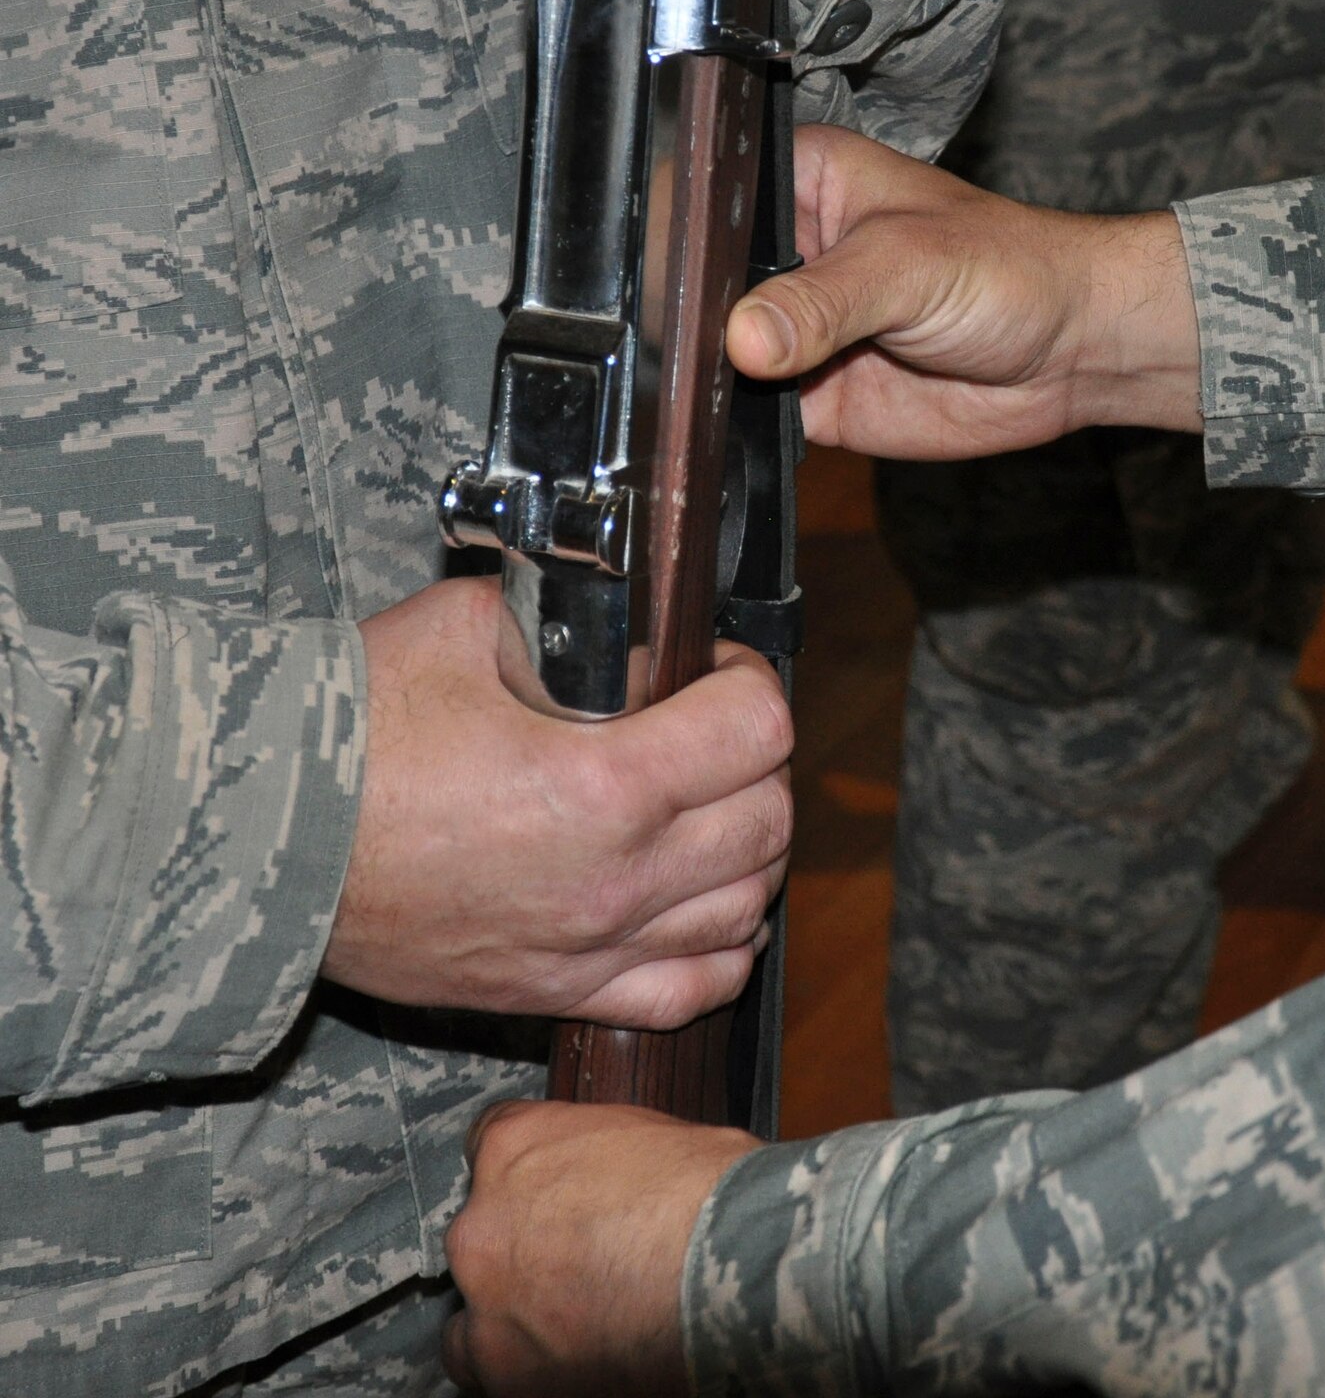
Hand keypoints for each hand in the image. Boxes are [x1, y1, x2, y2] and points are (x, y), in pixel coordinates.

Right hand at [323, 577, 791, 1027]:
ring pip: (744, 907)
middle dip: (755, 760)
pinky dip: (718, 945)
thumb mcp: (467, 629)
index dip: (748, 680)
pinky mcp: (557, 992)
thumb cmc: (352, 737)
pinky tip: (699, 902)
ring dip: (745, 849)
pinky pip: (690, 990)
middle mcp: (614, 877)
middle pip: (767, 822)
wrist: (266, 842)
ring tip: (707, 806)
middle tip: (709, 727)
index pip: (757, 732)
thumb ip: (569, 624)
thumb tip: (631, 632)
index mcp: (602, 783)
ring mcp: (590, 946)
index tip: (719, 668)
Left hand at [442, 1101, 756, 1396]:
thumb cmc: (706, 1193)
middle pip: (479, 1238)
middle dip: (520, 1256)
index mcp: (512, 1146)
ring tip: (571, 1333)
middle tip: (577, 1274)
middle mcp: (481, 1220)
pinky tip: (571, 1368)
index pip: (486, 1151)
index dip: (526, 1184)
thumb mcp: (648, 1137)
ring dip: (510, 1324)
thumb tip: (617, 1184)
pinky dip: (521, 1373)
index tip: (553, 1205)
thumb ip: (601, 1162)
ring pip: (470, 1321)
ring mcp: (486, 1297)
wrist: (725, 1264)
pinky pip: (487, 1374)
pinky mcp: (503, 1366)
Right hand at [726, 126, 1201, 460]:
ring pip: (718, 356)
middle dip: (693, 318)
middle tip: (707, 345)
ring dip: (714, 378)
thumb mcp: (909, 265)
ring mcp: (791, 329)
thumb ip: (823, 301)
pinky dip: (743, 426)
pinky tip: (748, 420)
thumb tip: (743, 339)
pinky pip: (751, 415)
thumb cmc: (1010, 268)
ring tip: (728, 383)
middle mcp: (786, 254)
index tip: (675, 282)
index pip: (709, 202)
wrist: (1072, 353)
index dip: (682, 239)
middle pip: (700, 285)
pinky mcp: (807, 396)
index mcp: (799, 182)